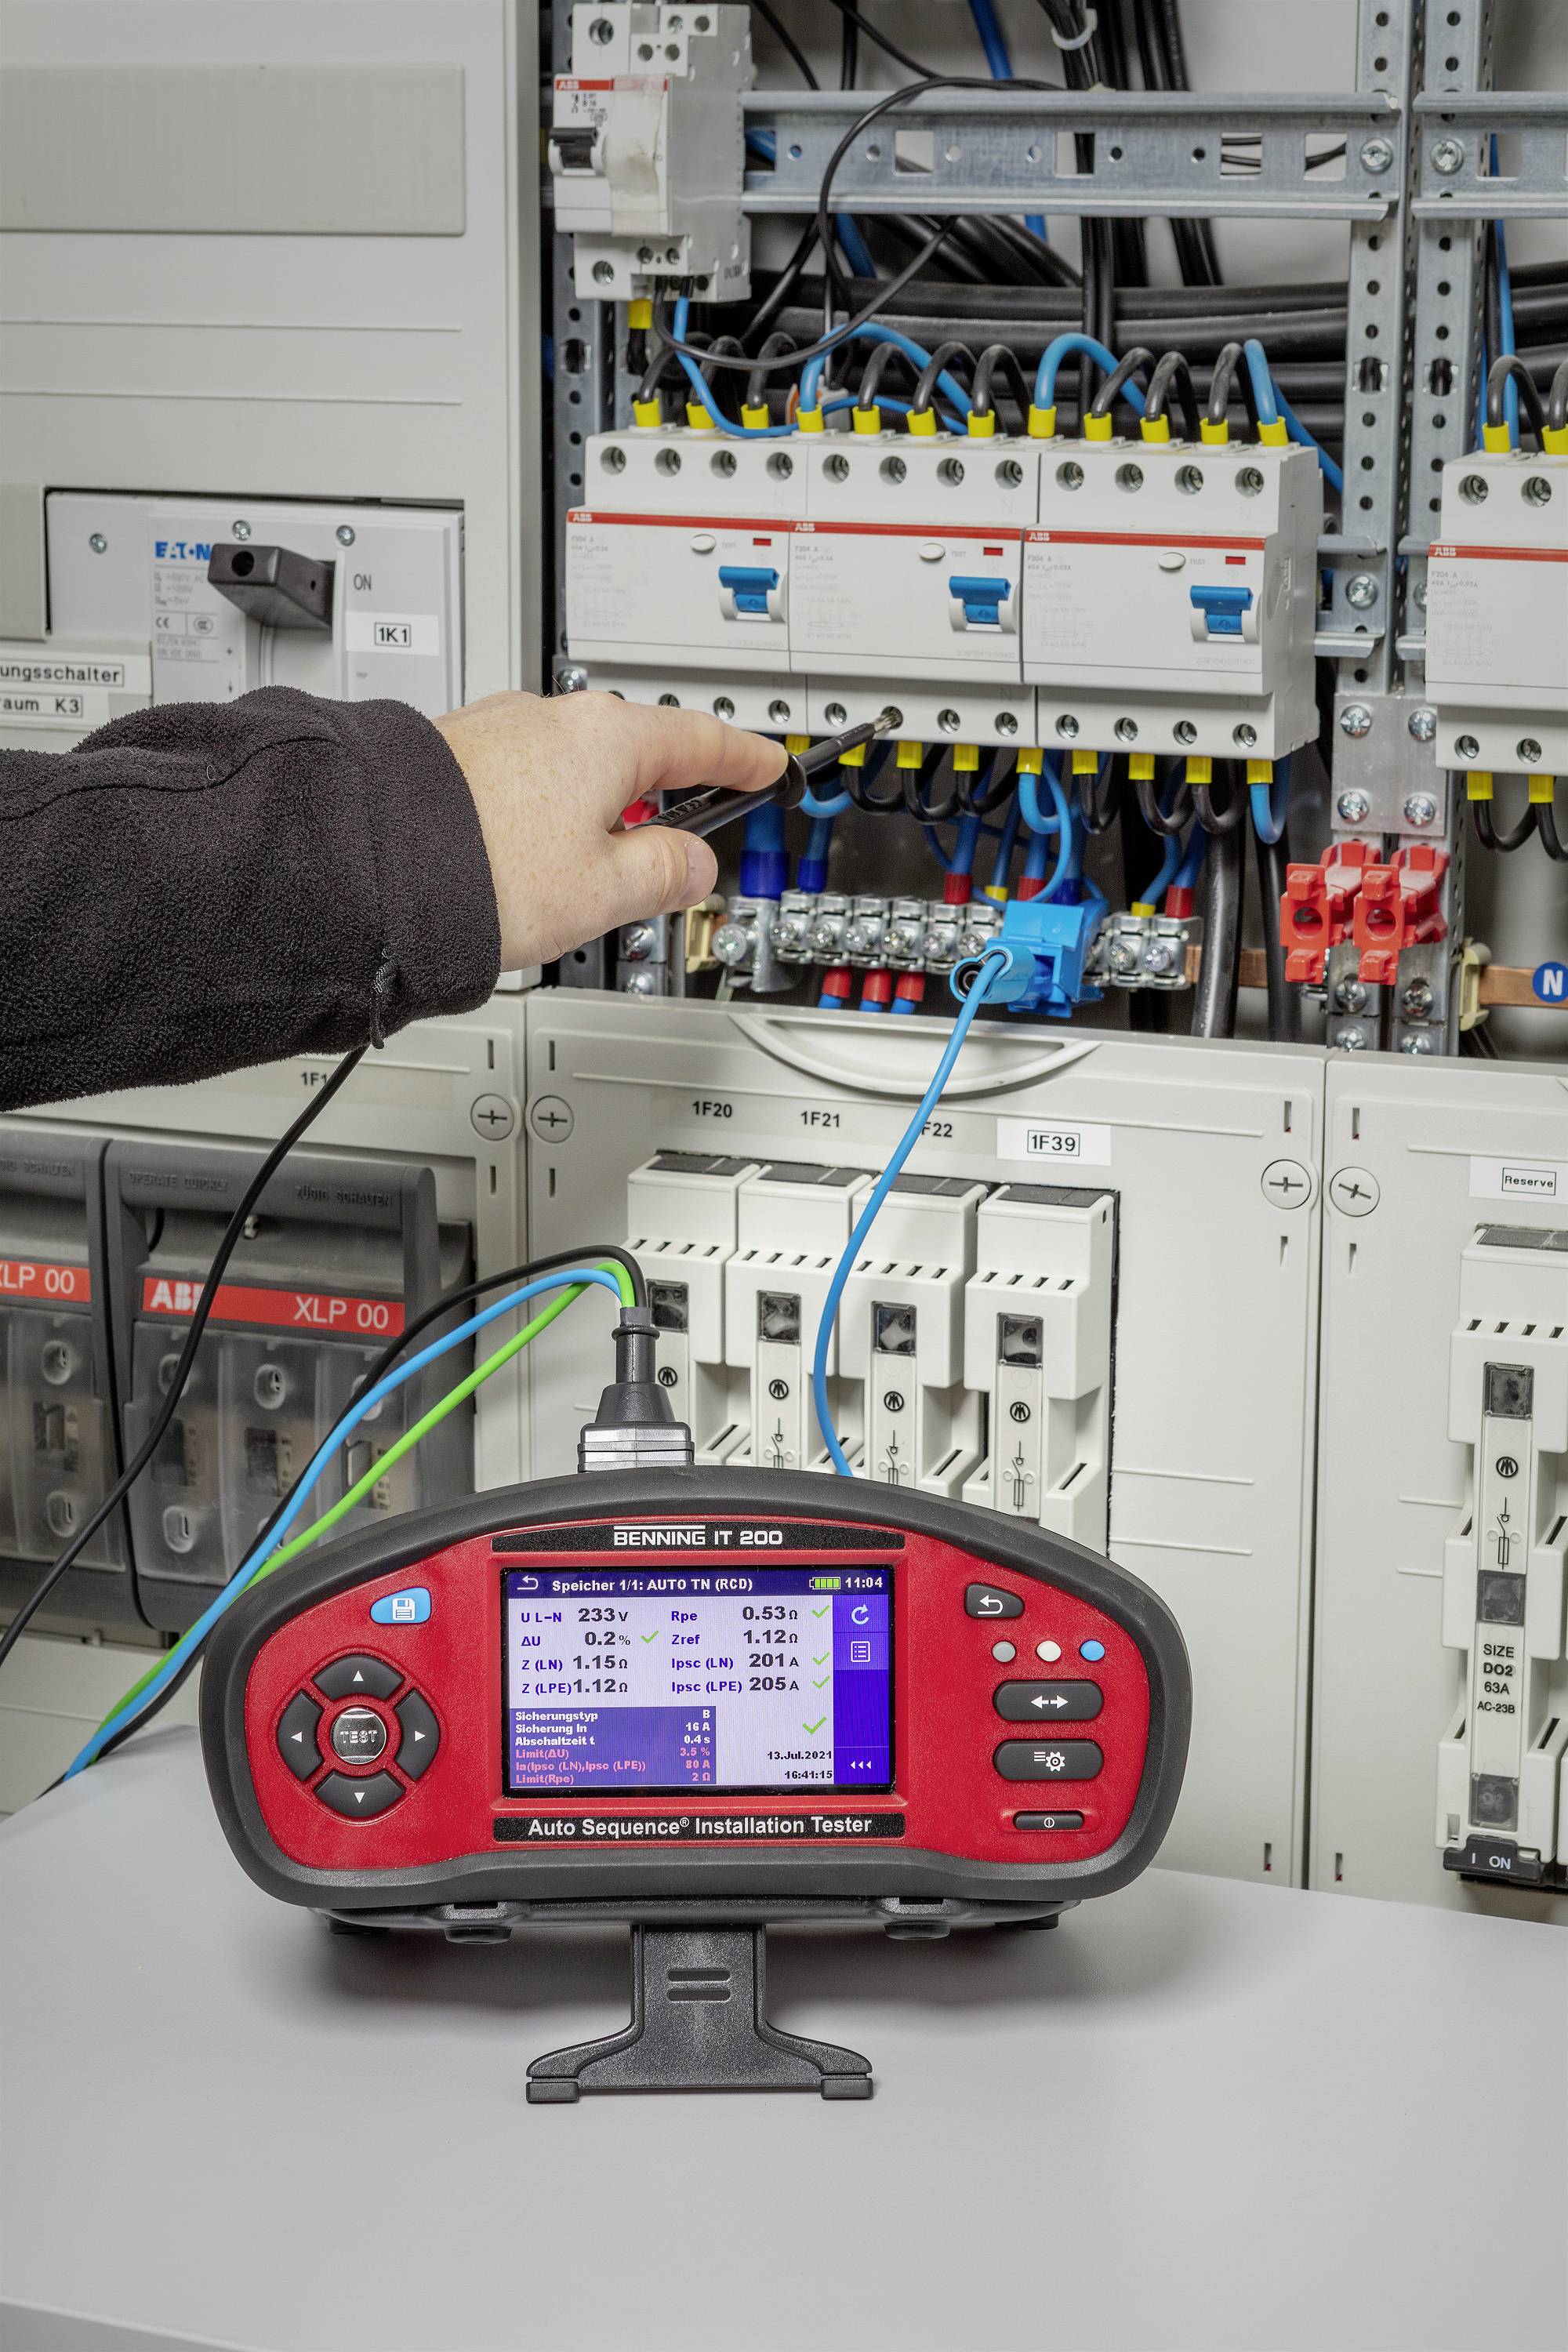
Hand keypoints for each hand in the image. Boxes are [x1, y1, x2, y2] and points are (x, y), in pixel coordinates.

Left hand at [433, 690, 787, 969]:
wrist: (368, 863)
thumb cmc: (476, 868)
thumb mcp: (601, 892)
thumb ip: (661, 874)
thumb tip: (690, 865)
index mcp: (606, 739)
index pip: (702, 739)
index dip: (744, 759)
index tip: (768, 764)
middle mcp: (551, 719)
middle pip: (636, 748)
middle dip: (665, 788)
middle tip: (691, 825)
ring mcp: (498, 730)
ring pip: (576, 764)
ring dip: (601, 806)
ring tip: (598, 866)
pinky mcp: (455, 754)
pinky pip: (528, 777)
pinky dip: (550, 809)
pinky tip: (536, 853)